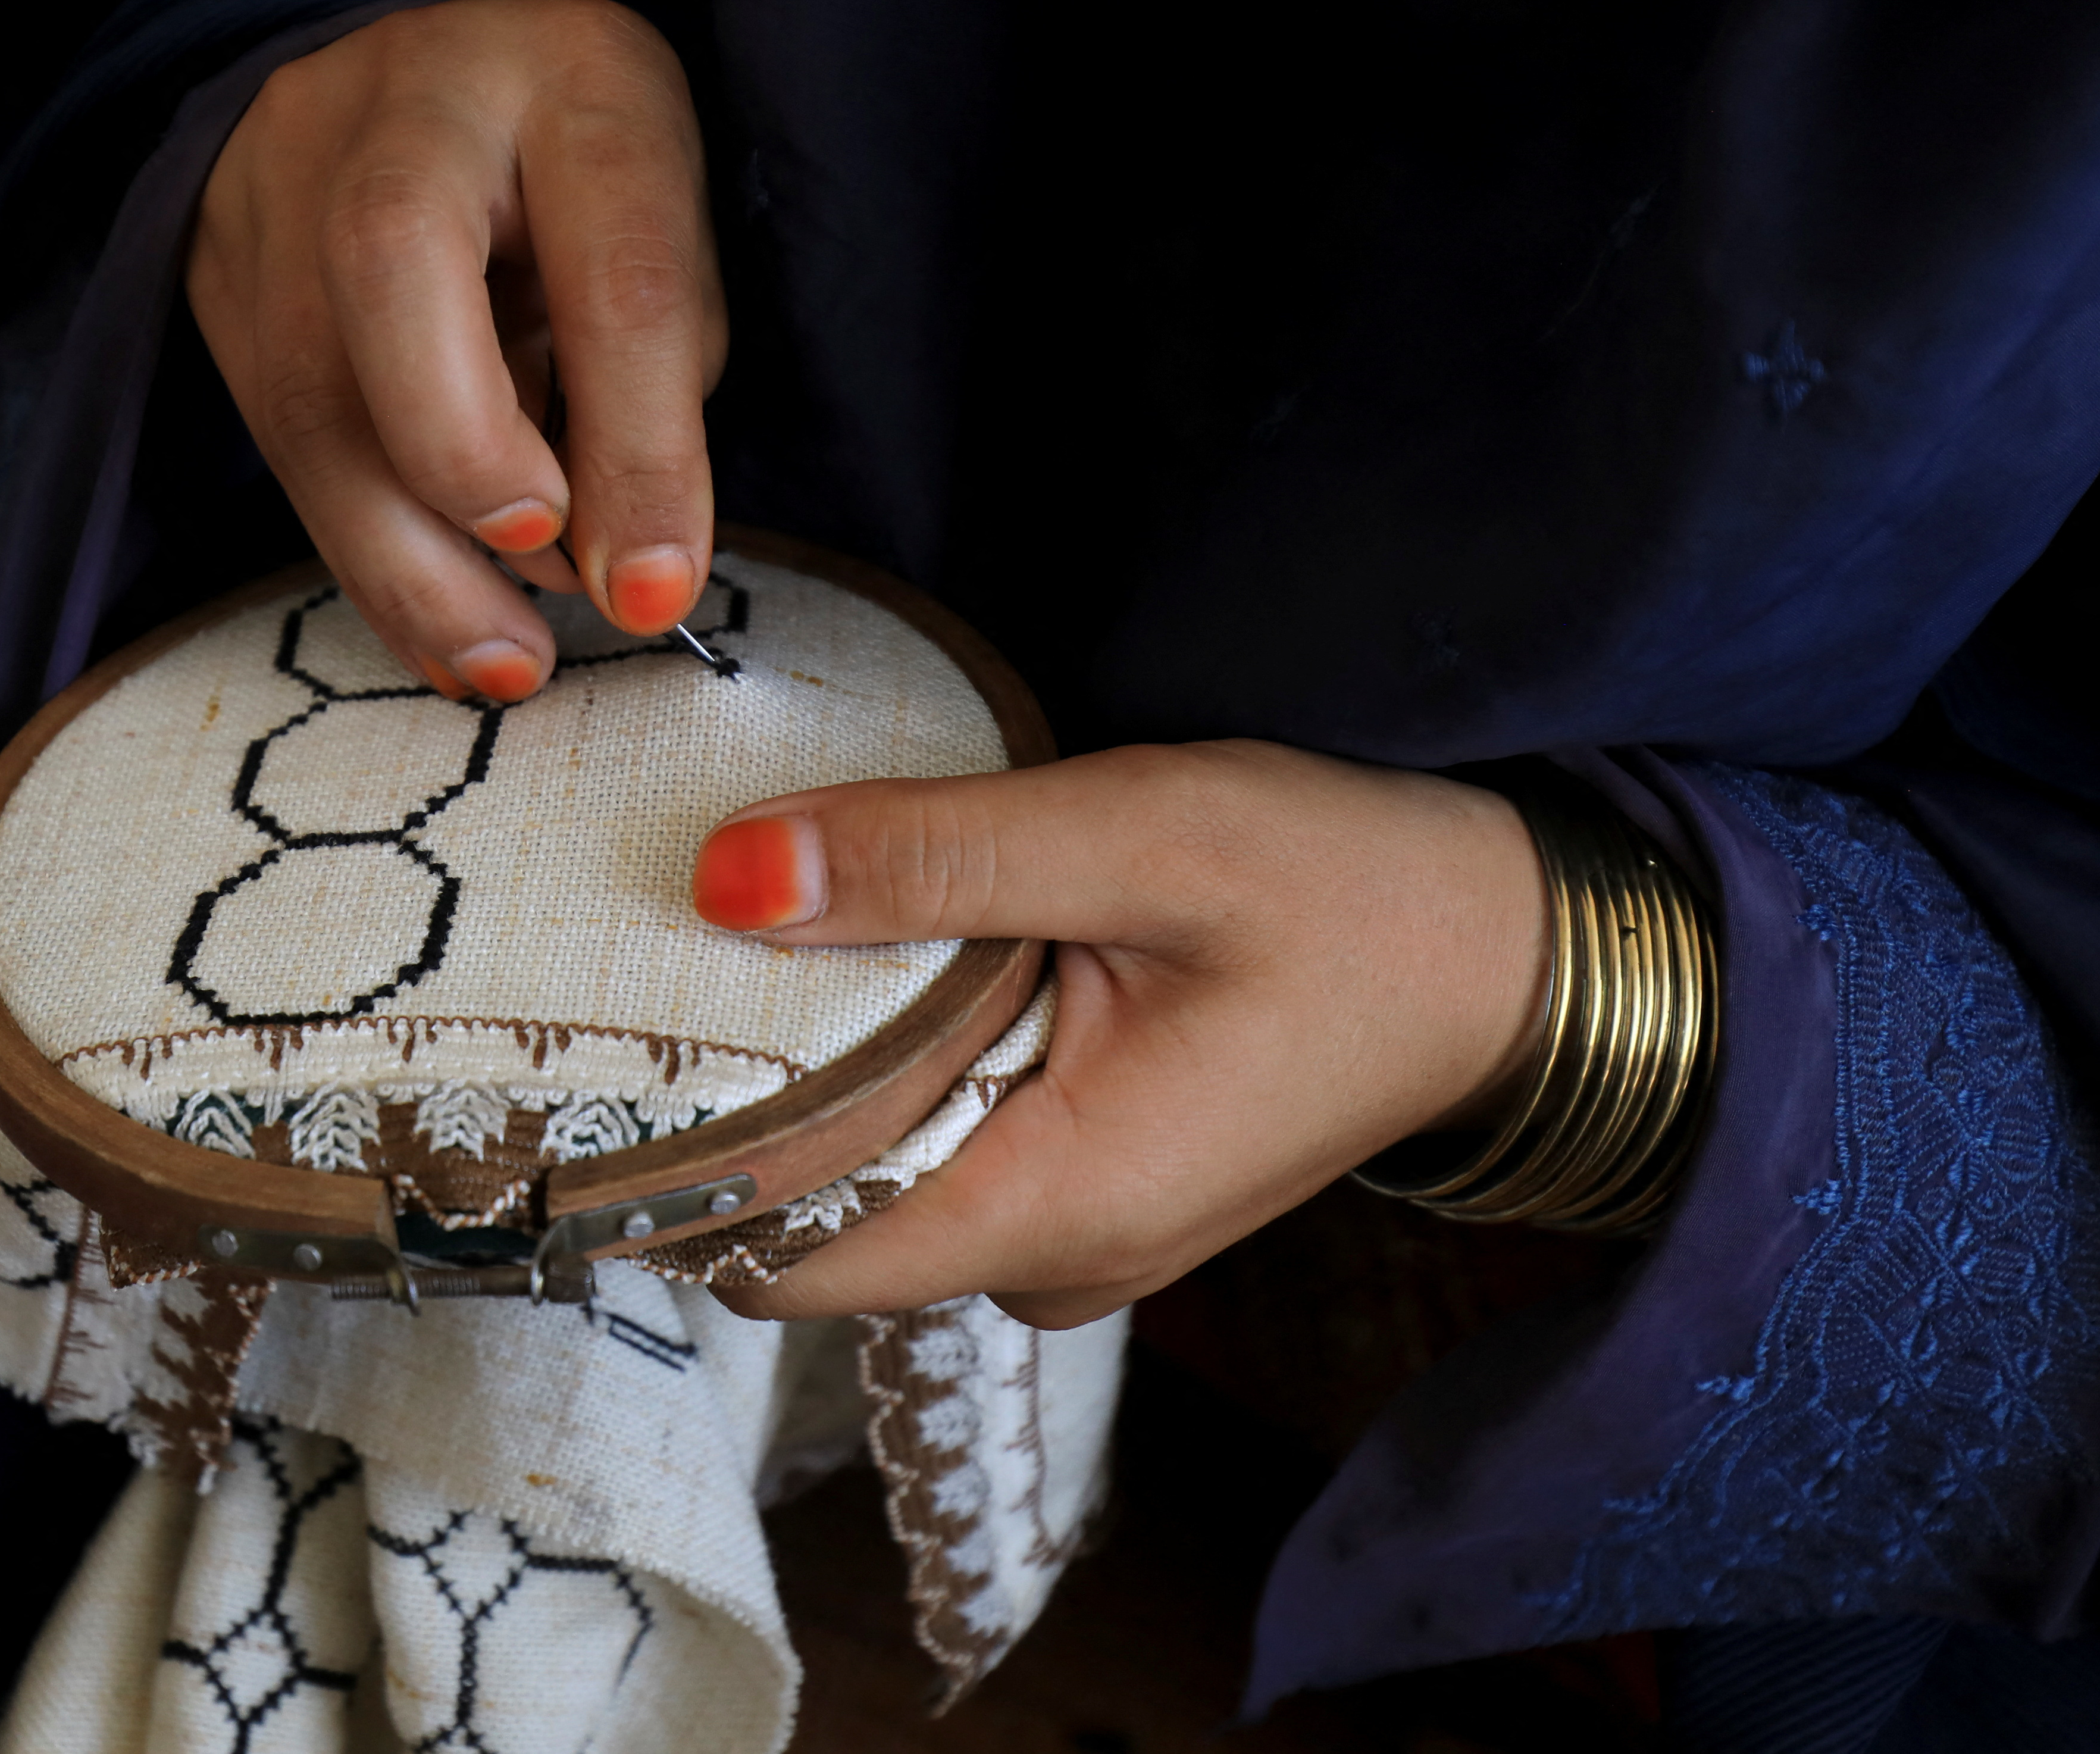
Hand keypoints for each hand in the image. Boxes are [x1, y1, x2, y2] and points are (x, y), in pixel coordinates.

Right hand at [188, 0, 727, 701]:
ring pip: (304, 383)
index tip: (651, 585)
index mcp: (572, 72)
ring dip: (405, 563)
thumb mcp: (667, 257)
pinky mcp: (214, 254)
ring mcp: (280, 165)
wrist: (435, 86)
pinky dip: (362, 552)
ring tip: (498, 666)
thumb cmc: (585, 187)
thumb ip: (648, 401)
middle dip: (463, 465)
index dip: (633, 440)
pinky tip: (434, 628)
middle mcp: (407, 93)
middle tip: (537, 621)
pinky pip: (271, 432)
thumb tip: (623, 585)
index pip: (609, 260)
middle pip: (390, 263)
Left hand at [691, 742, 1550, 1328]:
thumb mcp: (1143, 832)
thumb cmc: (1348, 890)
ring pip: (868, 1187)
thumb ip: (932, 856)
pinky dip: (886, 1074)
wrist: (1502, 949)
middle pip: (811, 1221)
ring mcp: (1068, 1244)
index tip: (597, 1040)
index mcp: (1055, 1210)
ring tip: (747, 939)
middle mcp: (1048, 1267)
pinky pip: (934, 1158)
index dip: (680, 1157)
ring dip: (812, 1077)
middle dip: (734, 1099)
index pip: (787, 1254)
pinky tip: (866, 967)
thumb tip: (725, 876)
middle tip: (645, 951)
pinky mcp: (1082, 1193)